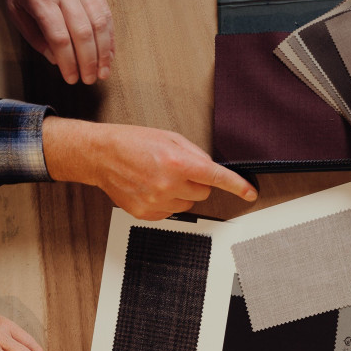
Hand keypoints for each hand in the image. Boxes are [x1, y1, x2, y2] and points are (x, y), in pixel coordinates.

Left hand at [0, 0, 113, 84]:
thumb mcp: (14, 7)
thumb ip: (33, 35)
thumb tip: (55, 59)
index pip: (60, 38)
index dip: (68, 63)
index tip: (71, 78)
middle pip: (82, 34)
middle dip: (89, 62)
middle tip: (90, 80)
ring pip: (99, 24)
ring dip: (104, 52)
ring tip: (104, 71)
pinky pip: (106, 12)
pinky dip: (110, 36)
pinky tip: (110, 52)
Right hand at [43, 117, 257, 219]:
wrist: (101, 156)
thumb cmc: (132, 142)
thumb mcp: (169, 137)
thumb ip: (194, 153)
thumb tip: (211, 168)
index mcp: (177, 162)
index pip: (216, 177)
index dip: (237, 186)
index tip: (250, 193)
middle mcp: (169, 184)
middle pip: (204, 192)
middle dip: (198, 181)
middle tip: (178, 170)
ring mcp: (157, 202)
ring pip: (189, 203)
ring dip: (182, 192)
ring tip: (161, 177)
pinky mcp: (148, 213)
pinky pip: (172, 211)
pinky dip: (167, 201)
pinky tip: (152, 187)